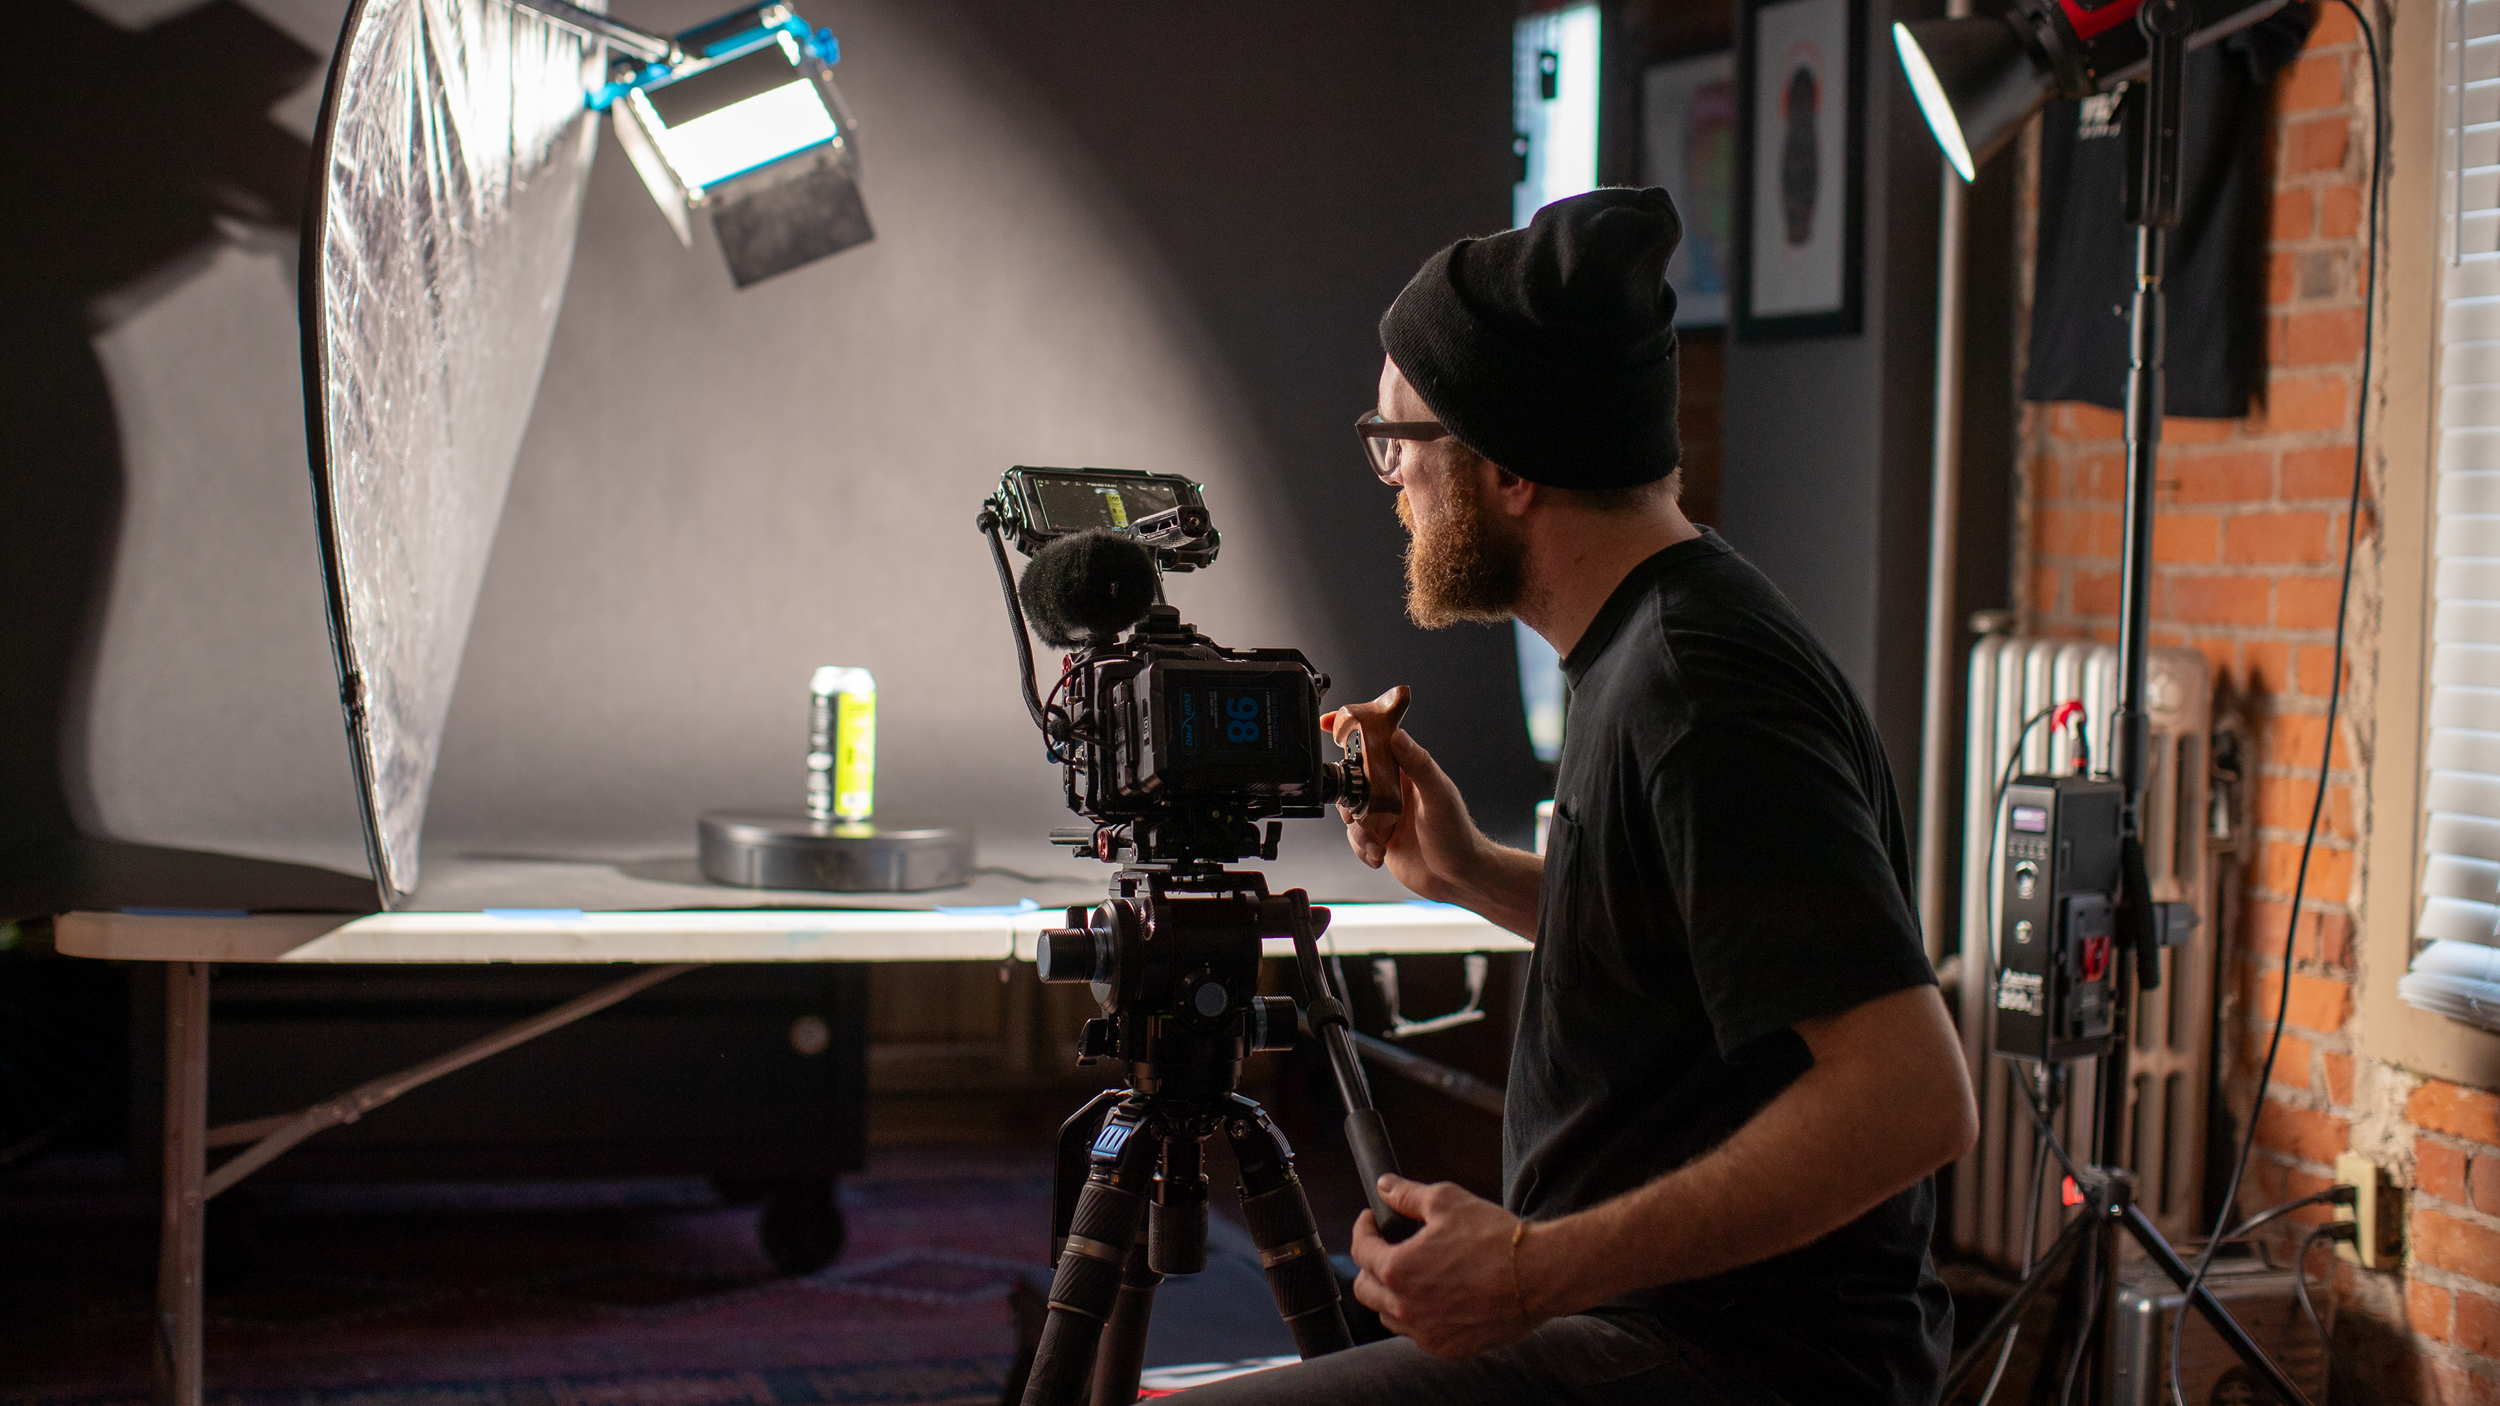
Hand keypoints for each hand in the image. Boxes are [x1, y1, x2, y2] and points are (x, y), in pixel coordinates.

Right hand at [1327, 733, 1487, 911]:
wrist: (1459, 878)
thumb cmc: (1458, 834)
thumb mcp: (1438, 796)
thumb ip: (1419, 765)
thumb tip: (1397, 735)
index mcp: (1407, 772)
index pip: (1376, 744)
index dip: (1352, 732)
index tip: (1328, 723)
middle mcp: (1393, 791)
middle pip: (1353, 781)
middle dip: (1348, 800)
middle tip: (1359, 814)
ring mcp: (1385, 815)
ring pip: (1350, 814)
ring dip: (1359, 832)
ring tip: (1378, 843)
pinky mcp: (1380, 839)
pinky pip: (1356, 839)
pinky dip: (1363, 849)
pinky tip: (1380, 855)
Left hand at [1350, 1175, 1536, 1359]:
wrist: (1539, 1274)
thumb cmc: (1495, 1238)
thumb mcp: (1447, 1201)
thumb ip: (1408, 1196)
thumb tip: (1385, 1187)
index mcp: (1399, 1270)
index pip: (1360, 1251)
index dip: (1363, 1229)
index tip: (1371, 1220)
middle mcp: (1406, 1308)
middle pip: (1365, 1289)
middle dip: (1370, 1265)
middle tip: (1386, 1248)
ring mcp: (1427, 1333)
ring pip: (1389, 1316)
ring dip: (1391, 1294)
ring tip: (1412, 1273)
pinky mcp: (1449, 1349)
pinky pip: (1419, 1334)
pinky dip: (1419, 1316)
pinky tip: (1436, 1298)